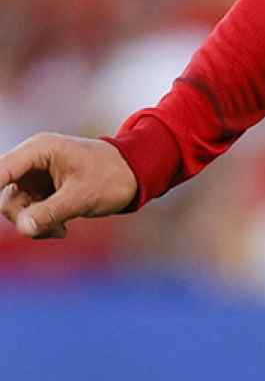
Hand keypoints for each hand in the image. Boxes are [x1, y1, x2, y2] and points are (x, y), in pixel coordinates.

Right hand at [0, 133, 138, 238]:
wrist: (135, 175)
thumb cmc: (112, 176)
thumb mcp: (82, 196)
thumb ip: (51, 212)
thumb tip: (23, 229)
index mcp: (38, 151)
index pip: (0, 170)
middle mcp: (31, 162)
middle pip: (6, 197)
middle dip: (25, 218)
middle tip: (54, 228)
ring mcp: (34, 178)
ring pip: (17, 210)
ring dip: (36, 225)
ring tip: (62, 229)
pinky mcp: (40, 192)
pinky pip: (29, 215)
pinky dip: (42, 225)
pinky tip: (63, 229)